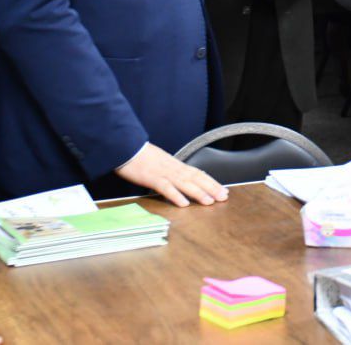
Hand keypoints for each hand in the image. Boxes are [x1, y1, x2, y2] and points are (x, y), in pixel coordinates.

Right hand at [114, 143, 228, 206]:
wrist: (126, 146)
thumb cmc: (141, 156)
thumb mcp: (161, 162)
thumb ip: (171, 171)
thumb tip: (181, 180)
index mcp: (176, 165)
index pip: (198, 173)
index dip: (212, 182)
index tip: (223, 189)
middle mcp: (174, 168)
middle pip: (196, 178)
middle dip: (211, 188)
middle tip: (224, 197)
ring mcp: (163, 173)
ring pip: (185, 183)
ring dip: (198, 193)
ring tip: (210, 201)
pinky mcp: (151, 177)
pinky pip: (165, 187)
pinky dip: (175, 195)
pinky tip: (184, 203)